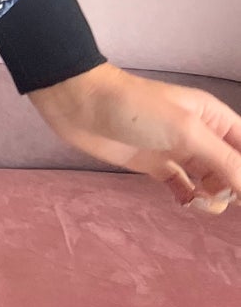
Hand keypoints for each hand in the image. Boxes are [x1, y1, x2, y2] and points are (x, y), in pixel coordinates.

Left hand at [26, 62, 240, 213]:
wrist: (81, 104)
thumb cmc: (137, 109)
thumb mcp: (187, 131)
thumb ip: (225, 160)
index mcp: (213, 118)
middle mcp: (200, 135)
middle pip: (231, 168)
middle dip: (232, 187)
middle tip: (218, 196)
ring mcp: (176, 151)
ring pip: (210, 181)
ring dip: (212, 196)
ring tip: (200, 201)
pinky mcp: (154, 165)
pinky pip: (183, 187)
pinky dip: (189, 198)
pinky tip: (185, 201)